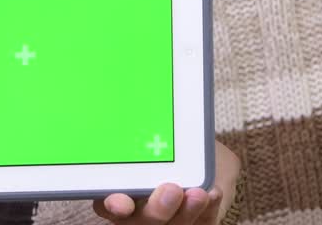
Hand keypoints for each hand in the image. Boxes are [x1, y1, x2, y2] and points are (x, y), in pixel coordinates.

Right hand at [92, 139, 239, 223]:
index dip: (113, 205)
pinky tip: (212, 194)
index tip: (120, 201)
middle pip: (140, 222)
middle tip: (171, 190)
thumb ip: (153, 128)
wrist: (202, 159)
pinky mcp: (194, 224)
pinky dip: (207, 211)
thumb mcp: (160, 130)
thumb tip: (150, 109)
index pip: (109, 203)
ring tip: (199, 193)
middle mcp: (140, 210)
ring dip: (185, 212)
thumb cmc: (171, 144)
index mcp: (120, 188)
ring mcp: (168, 220)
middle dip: (156, 209)